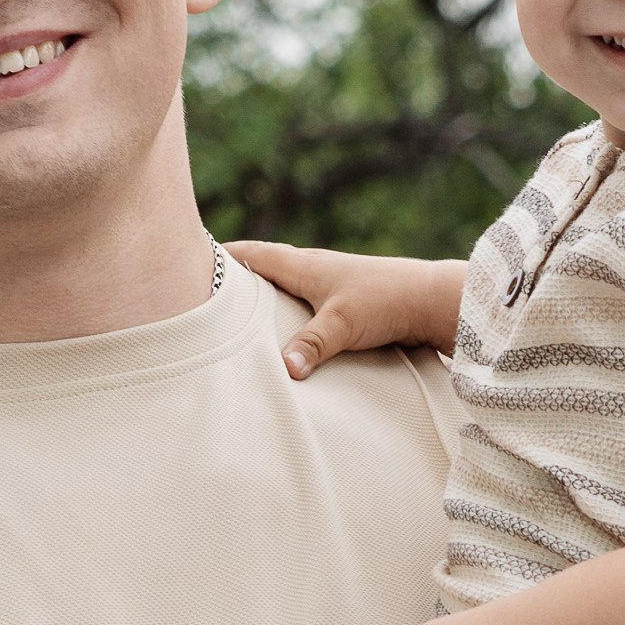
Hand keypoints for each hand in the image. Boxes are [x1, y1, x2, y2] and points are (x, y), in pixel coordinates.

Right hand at [228, 241, 465, 377]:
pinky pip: (305, 306)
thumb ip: (311, 345)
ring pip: (286, 288)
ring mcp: (331, 287)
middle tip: (206, 292)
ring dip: (264, 298)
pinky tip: (286, 333)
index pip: (252, 254)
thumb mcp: (342, 324)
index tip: (190, 258)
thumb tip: (283, 369)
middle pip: (264, 269)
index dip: (222, 256)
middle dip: (237, 278)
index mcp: (304, 266)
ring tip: (238, 317)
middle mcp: (314, 271)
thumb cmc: (387, 300)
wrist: (434, 301)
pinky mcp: (347, 305)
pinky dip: (289, 314)